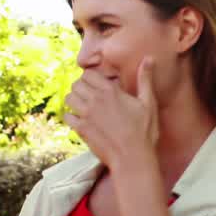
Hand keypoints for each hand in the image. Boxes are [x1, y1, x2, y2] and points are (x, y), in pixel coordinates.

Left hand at [63, 57, 158, 171]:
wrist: (133, 158)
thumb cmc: (144, 131)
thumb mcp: (149, 103)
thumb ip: (145, 79)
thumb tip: (149, 58)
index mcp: (111, 91)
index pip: (89, 74)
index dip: (92, 78)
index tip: (99, 85)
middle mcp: (95, 100)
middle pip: (76, 84)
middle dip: (82, 88)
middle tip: (91, 96)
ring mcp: (86, 115)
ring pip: (68, 98)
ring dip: (74, 100)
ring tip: (84, 106)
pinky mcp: (81, 129)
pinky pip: (66, 117)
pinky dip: (71, 117)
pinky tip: (80, 121)